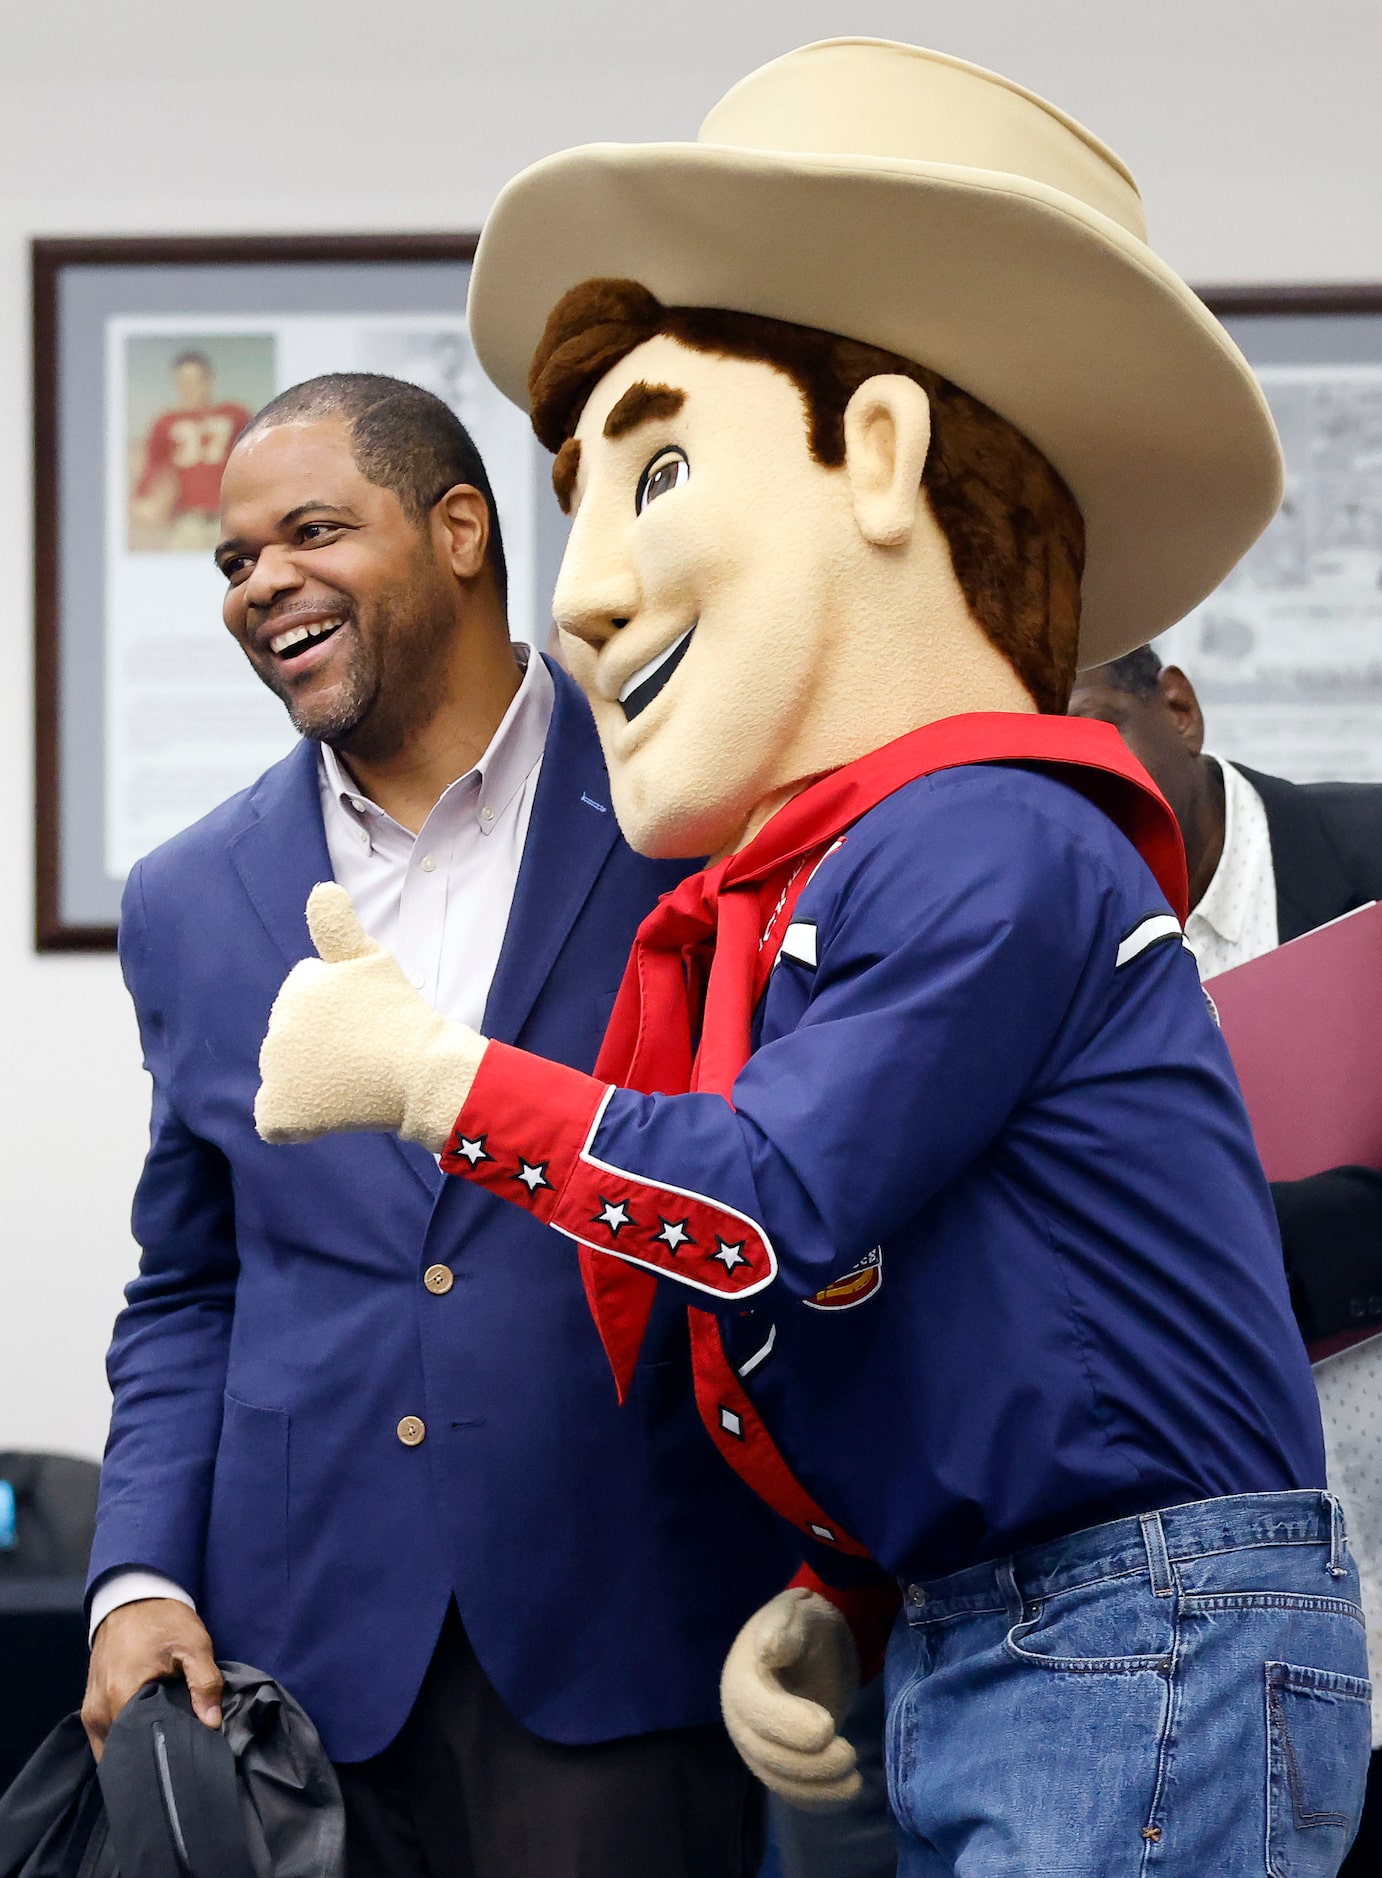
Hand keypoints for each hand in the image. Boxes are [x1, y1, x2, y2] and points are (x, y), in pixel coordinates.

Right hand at [83, 1599, 221, 1760]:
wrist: (132, 1598)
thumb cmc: (162, 1620)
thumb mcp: (193, 1645)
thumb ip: (204, 1683)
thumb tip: (212, 1724)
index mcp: (120, 1700)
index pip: (137, 1751)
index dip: (161, 1758)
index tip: (182, 1761)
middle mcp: (98, 1714)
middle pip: (123, 1753)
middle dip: (148, 1758)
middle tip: (177, 1758)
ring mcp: (91, 1712)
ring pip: (112, 1748)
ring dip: (136, 1750)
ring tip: (164, 1748)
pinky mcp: (90, 1707)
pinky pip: (106, 1736)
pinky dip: (125, 1740)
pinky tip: (148, 1736)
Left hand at [255, 883, 486, 1151]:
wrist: (423, 1072)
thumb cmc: (402, 1016)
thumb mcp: (372, 959)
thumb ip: (336, 924)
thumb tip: (320, 888)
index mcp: (299, 986)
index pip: (308, 998)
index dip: (341, 1012)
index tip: (367, 1020)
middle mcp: (278, 1025)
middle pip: (298, 1038)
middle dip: (325, 1043)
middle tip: (366, 1050)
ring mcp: (277, 1069)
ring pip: (290, 1075)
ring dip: (317, 1077)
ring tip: (357, 1078)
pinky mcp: (282, 1109)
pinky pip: (276, 1120)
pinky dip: (298, 1121)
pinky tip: (330, 1112)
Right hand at [720, 1588, 861, 1807]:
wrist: (810, 1644)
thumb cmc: (805, 1624)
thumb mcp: (798, 1612)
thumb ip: (785, 1628)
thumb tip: (768, 1648)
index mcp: (742, 1676)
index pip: (755, 1710)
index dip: (787, 1724)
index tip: (826, 1727)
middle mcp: (741, 1717)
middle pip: (764, 1753)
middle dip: (808, 1763)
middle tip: (849, 1756)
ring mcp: (756, 1744)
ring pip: (777, 1779)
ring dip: (815, 1788)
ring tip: (854, 1781)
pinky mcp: (776, 1764)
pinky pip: (789, 1791)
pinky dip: (816, 1800)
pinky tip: (846, 1792)